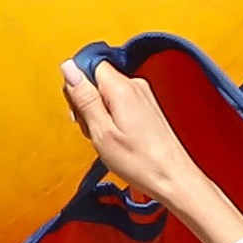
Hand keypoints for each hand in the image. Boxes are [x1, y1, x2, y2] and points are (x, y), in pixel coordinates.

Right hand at [61, 58, 242, 242]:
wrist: (173, 179)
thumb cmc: (141, 162)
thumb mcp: (101, 132)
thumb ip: (84, 97)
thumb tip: (69, 67)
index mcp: (122, 87)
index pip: (90, 64)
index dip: (78, 84)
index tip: (78, 107)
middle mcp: (135, 85)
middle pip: (98, 79)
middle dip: (87, 102)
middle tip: (92, 128)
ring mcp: (143, 96)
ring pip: (107, 93)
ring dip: (99, 114)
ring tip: (106, 138)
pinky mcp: (147, 109)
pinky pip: (119, 104)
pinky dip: (112, 120)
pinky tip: (116, 139)